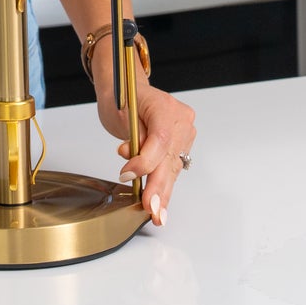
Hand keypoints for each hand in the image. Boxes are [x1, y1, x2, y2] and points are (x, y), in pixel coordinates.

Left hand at [97, 75, 195, 226]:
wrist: (127, 90)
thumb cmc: (121, 98)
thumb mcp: (120, 114)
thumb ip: (133, 138)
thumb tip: (136, 164)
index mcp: (164, 105)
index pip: (161, 138)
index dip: (145, 161)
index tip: (127, 175)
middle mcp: (181, 118)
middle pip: (169, 157)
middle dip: (158, 186)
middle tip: (150, 208)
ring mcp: (185, 131)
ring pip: (173, 166)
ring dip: (163, 191)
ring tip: (157, 214)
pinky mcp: (183, 143)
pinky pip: (174, 166)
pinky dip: (165, 184)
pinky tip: (161, 204)